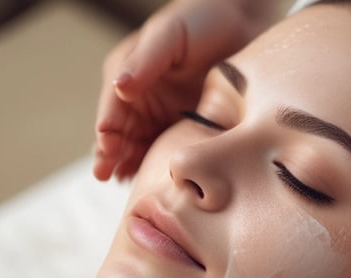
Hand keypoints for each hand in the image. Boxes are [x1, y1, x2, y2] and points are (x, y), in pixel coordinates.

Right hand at [93, 0, 276, 180]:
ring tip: (127, 185)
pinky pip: (168, 152)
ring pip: (140, 147)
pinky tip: (157, 184)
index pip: (112, 108)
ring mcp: (162, 115)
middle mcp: (141, 98)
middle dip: (111, 154)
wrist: (244, 22)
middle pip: (120, 134)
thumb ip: (146, 60)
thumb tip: (119, 86)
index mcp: (129, 74)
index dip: (107, 130)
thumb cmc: (202, 19)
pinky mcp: (185, 127)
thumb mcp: (170, 34)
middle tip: (106, 175)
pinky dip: (160, 167)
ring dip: (132, 166)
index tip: (107, 149)